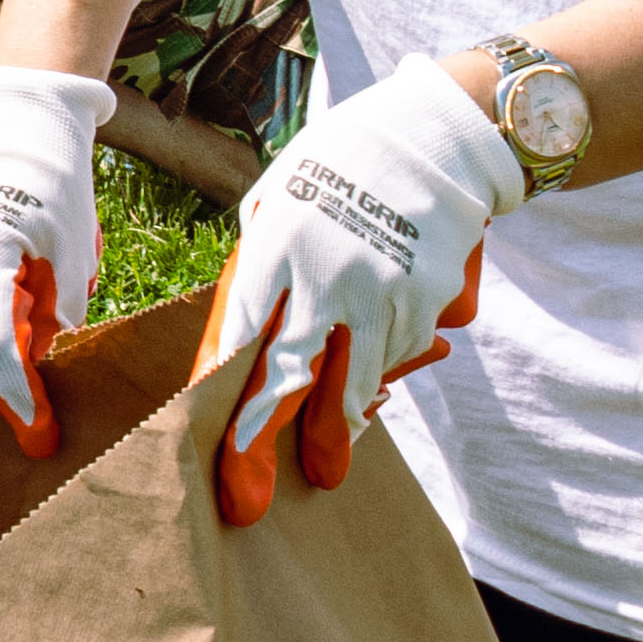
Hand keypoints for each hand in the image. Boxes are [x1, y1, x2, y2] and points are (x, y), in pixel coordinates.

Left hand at [200, 60, 523, 526]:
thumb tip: (233, 350)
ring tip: (328, 469)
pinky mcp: (426, 301)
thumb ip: (258, 272)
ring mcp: (380, 291)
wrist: (434, 138)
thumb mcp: (278, 203)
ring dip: (337, 431)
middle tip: (246, 503)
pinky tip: (384, 356)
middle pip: (287, 377)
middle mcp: (323, 275)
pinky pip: (397, 354)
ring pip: (352, 382)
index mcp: (272, 248)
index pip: (236, 340)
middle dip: (262, 446)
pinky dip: (386, 366)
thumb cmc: (337, 172)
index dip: (220, 402)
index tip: (208, 450)